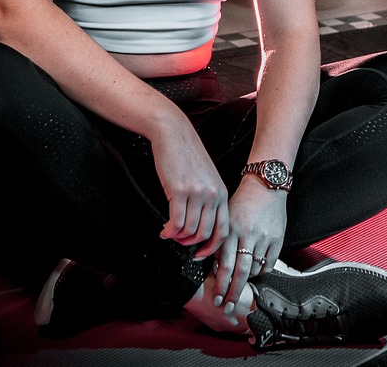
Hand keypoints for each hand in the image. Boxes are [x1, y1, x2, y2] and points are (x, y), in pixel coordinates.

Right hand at [149, 121, 229, 257]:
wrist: (173, 133)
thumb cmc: (187, 154)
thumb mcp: (206, 177)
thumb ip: (208, 198)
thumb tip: (200, 224)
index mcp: (221, 192)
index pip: (223, 230)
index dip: (211, 247)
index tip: (200, 253)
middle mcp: (212, 194)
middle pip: (205, 233)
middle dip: (191, 244)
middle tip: (180, 243)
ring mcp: (197, 193)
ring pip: (190, 231)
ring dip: (178, 238)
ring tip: (169, 234)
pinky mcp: (179, 191)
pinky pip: (176, 222)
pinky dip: (169, 231)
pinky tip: (163, 230)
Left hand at [212, 180, 288, 314]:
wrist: (266, 186)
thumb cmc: (242, 202)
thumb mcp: (224, 217)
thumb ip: (216, 240)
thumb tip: (202, 261)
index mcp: (231, 229)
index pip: (224, 264)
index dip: (220, 284)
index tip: (217, 298)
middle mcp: (248, 234)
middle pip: (240, 271)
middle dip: (233, 292)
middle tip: (228, 307)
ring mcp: (264, 237)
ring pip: (255, 268)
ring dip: (247, 281)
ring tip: (240, 288)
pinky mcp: (277, 238)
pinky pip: (269, 263)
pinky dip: (261, 271)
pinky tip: (255, 272)